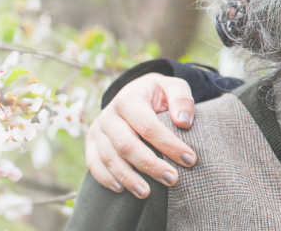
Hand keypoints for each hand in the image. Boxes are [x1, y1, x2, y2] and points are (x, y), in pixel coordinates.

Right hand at [85, 73, 198, 198]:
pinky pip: (94, 164)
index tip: (189, 159)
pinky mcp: (91, 143)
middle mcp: (109, 115)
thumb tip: (183, 122)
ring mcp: (98, 130)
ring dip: (128, 177)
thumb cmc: (157, 94)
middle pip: (126, 145)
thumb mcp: (172, 87)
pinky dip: (106, 178)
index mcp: (128, 99)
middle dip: (150, 165)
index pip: (148, 126)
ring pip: (109, 158)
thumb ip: (181, 98)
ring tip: (146, 193)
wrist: (133, 93)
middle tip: (172, 179)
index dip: (169, 145)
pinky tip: (121, 189)